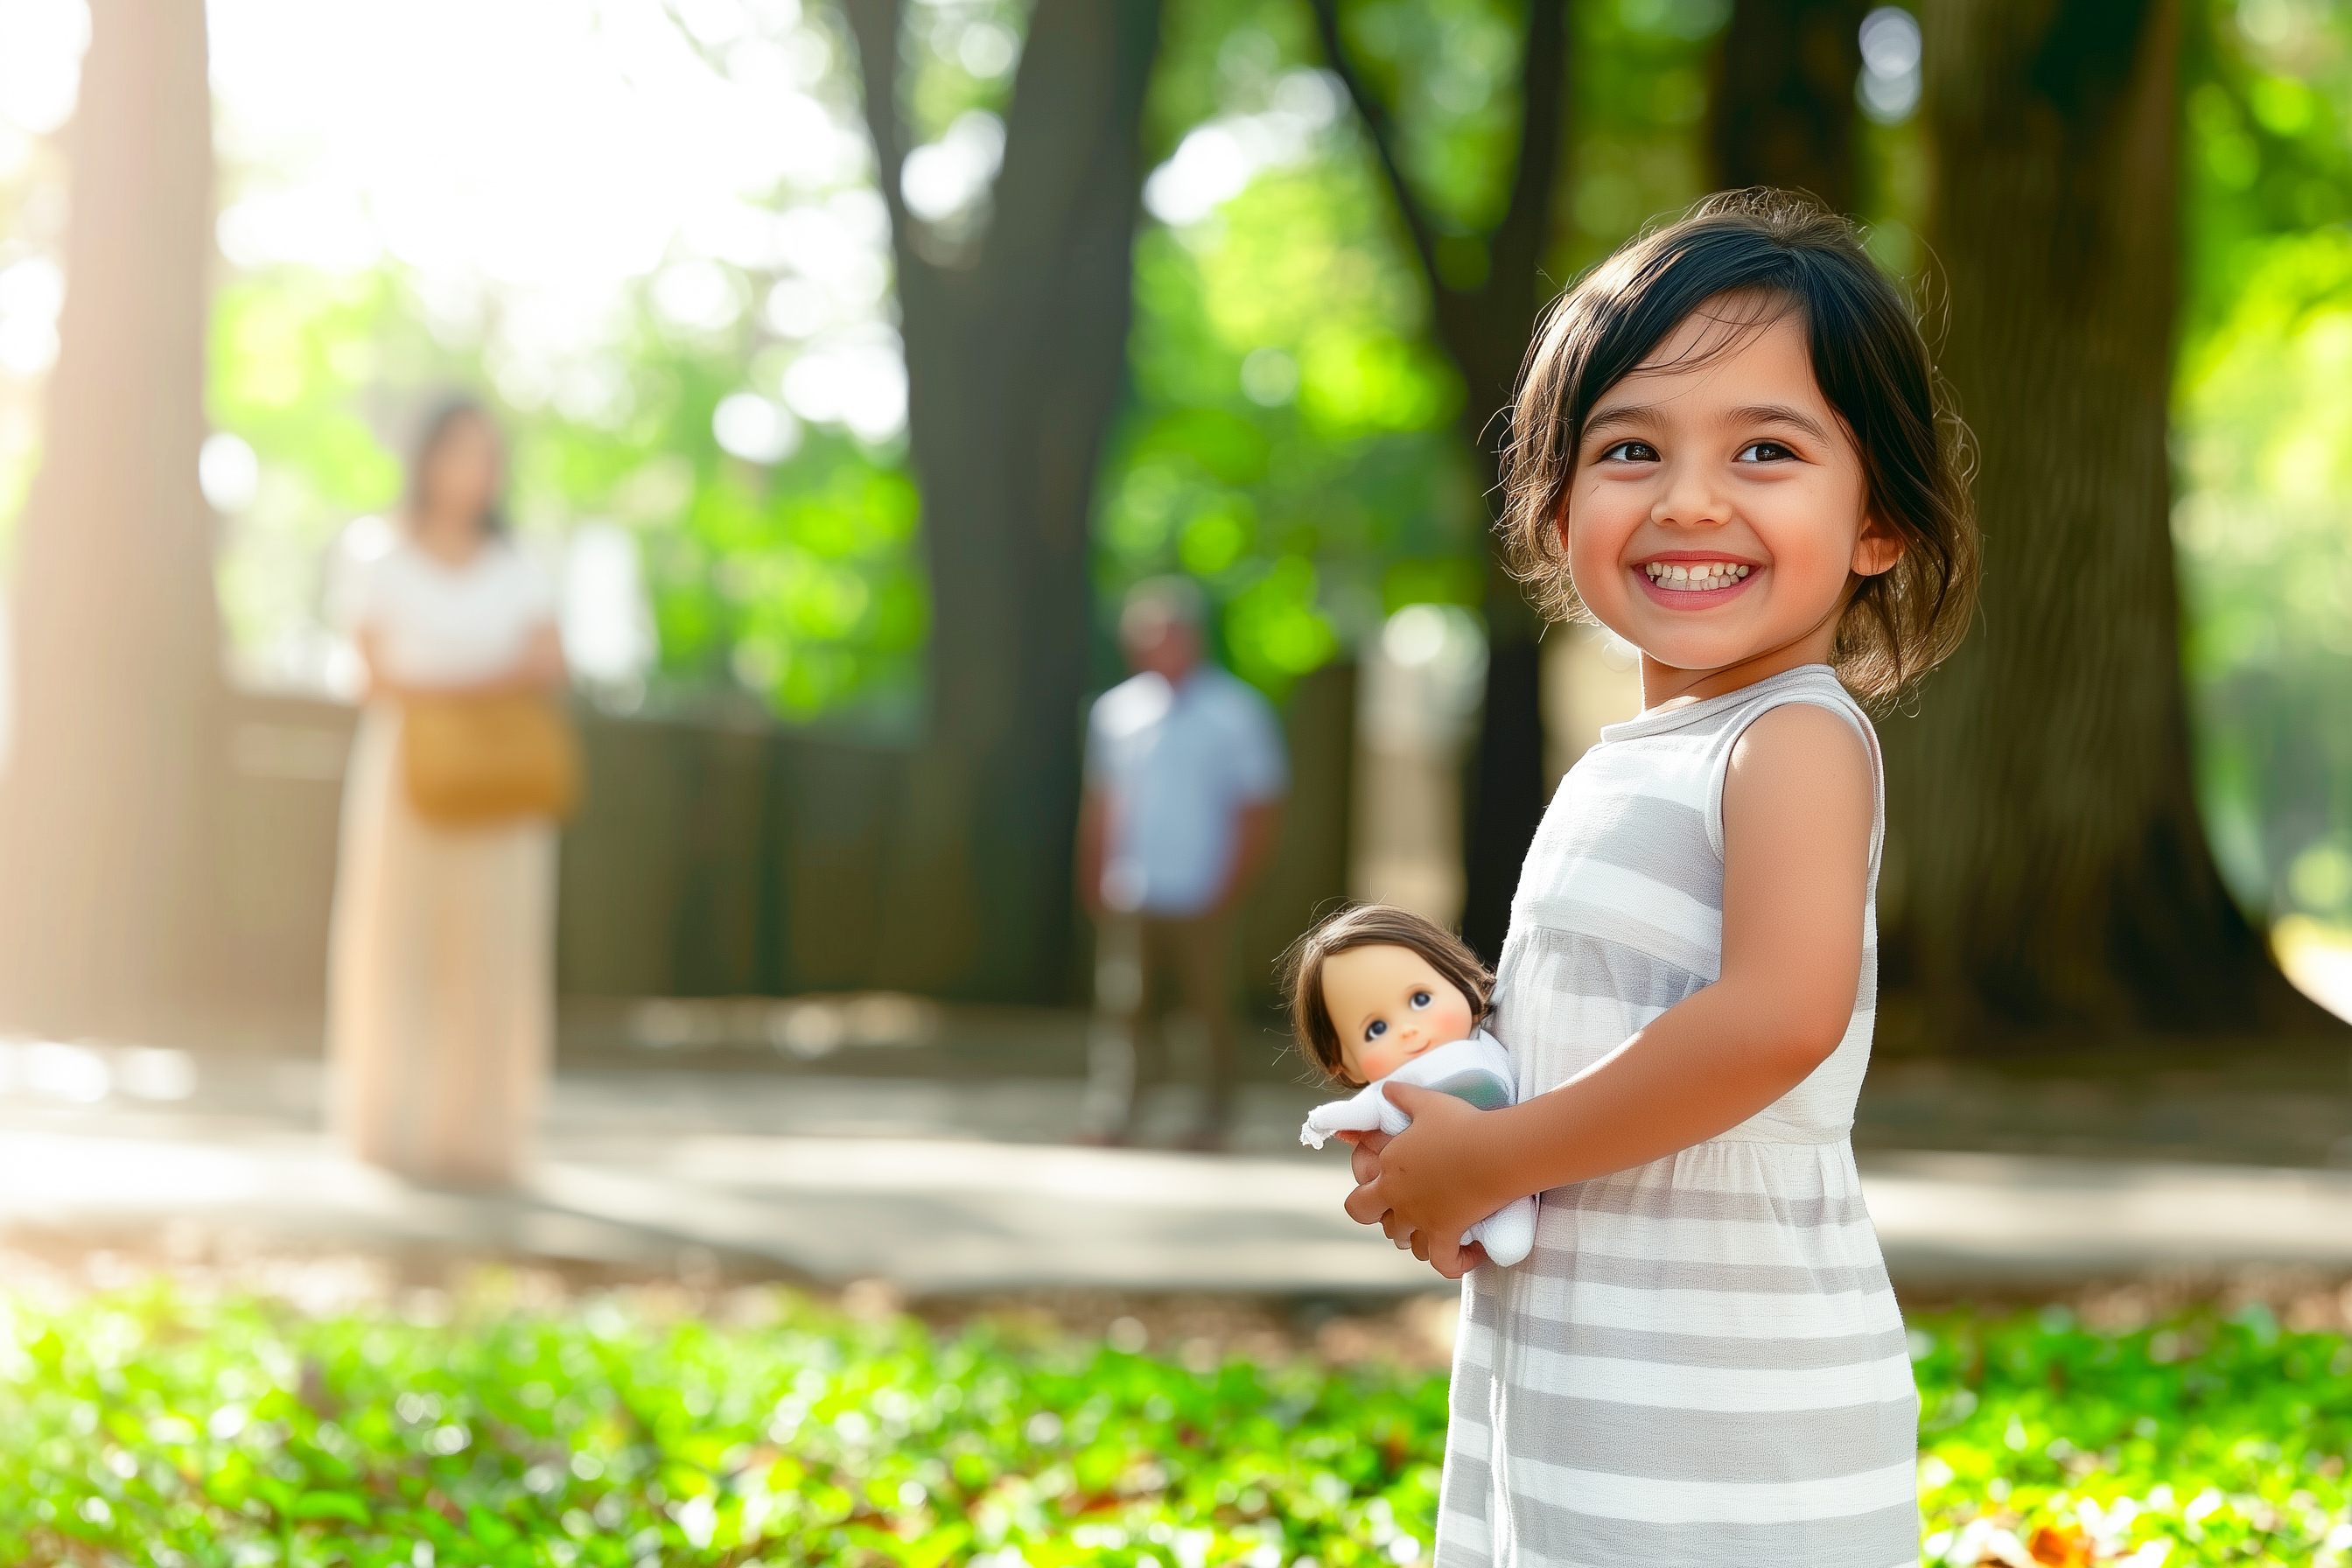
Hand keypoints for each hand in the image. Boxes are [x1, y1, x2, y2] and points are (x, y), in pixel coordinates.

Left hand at [1341, 1084, 1500, 1280]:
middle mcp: (1399, 1200)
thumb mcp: (1427, 1103)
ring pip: (1408, 1244)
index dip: (1367, 1196)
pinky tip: (1470, 1253)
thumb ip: (1402, 1095)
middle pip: (1377, 1225)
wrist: (1493, 1150)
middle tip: (1407, 1213)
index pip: (1357, 1198)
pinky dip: (1456, 1263)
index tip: (1387, 1189)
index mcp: (1389, 1171)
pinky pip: (1445, 1263)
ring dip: (1419, 1240)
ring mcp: (1422, 1220)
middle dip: (1386, 1221)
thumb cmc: (1460, 1124)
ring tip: (1437, 1230)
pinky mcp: (1448, 1235)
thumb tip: (1387, 1088)